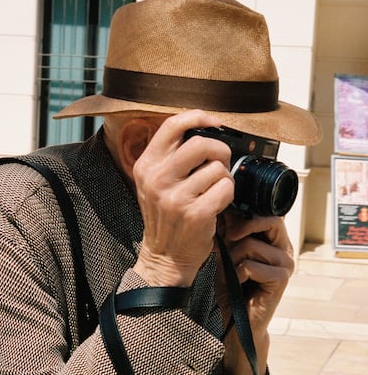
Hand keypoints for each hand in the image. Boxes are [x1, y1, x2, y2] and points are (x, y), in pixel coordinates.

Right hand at [132, 110, 233, 286]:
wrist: (164, 258)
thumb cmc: (166, 218)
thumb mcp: (154, 185)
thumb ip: (170, 158)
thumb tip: (203, 128)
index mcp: (145, 167)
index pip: (171, 126)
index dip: (198, 117)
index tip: (214, 122)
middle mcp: (157, 180)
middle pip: (200, 143)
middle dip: (219, 150)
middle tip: (221, 162)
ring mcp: (175, 198)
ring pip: (217, 168)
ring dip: (224, 178)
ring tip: (214, 191)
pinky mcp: (195, 214)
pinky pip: (225, 188)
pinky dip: (228, 194)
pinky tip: (217, 204)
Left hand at [215, 213, 293, 374]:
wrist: (234, 321)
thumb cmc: (230, 287)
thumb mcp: (226, 254)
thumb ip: (229, 233)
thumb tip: (224, 208)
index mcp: (274, 240)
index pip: (268, 212)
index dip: (245, 213)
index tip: (225, 220)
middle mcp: (284, 250)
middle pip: (270, 220)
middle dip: (243, 227)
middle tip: (227, 237)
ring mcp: (285, 265)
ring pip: (253, 245)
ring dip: (234, 258)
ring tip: (231, 272)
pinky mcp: (281, 280)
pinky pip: (252, 265)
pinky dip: (238, 274)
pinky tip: (237, 284)